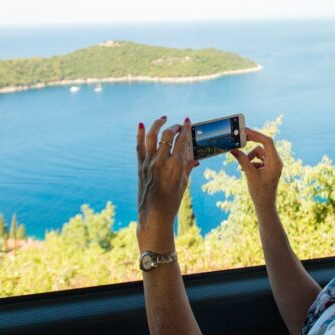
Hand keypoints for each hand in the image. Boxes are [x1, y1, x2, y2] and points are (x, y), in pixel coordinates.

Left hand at [136, 117, 197, 247]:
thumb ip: (188, 168)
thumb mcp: (184, 184)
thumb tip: (195, 159)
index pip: (182, 141)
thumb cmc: (172, 201)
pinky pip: (139, 146)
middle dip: (174, 127)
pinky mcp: (140, 166)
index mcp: (175, 166)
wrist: (154, 215)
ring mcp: (148, 163)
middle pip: (167, 136)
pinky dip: (140, 134)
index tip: (188, 121)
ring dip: (157, 124)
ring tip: (163, 118)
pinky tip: (142, 124)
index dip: (185, 129)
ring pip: (152, 136)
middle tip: (179, 125)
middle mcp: (161, 161)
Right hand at [230, 128, 283, 215]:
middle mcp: (276, 161)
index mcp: (275, 162)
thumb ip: (242, 160)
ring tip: (244, 169)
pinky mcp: (269, 168)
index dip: (256, 135)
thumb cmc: (259, 192)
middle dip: (252, 144)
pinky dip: (251, 162)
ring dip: (250, 157)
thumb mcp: (249, 174)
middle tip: (241, 139)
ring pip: (259, 153)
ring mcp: (273, 164)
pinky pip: (259, 159)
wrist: (265, 205)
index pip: (267, 142)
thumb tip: (233, 149)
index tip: (245, 131)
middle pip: (264, 145)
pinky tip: (246, 172)